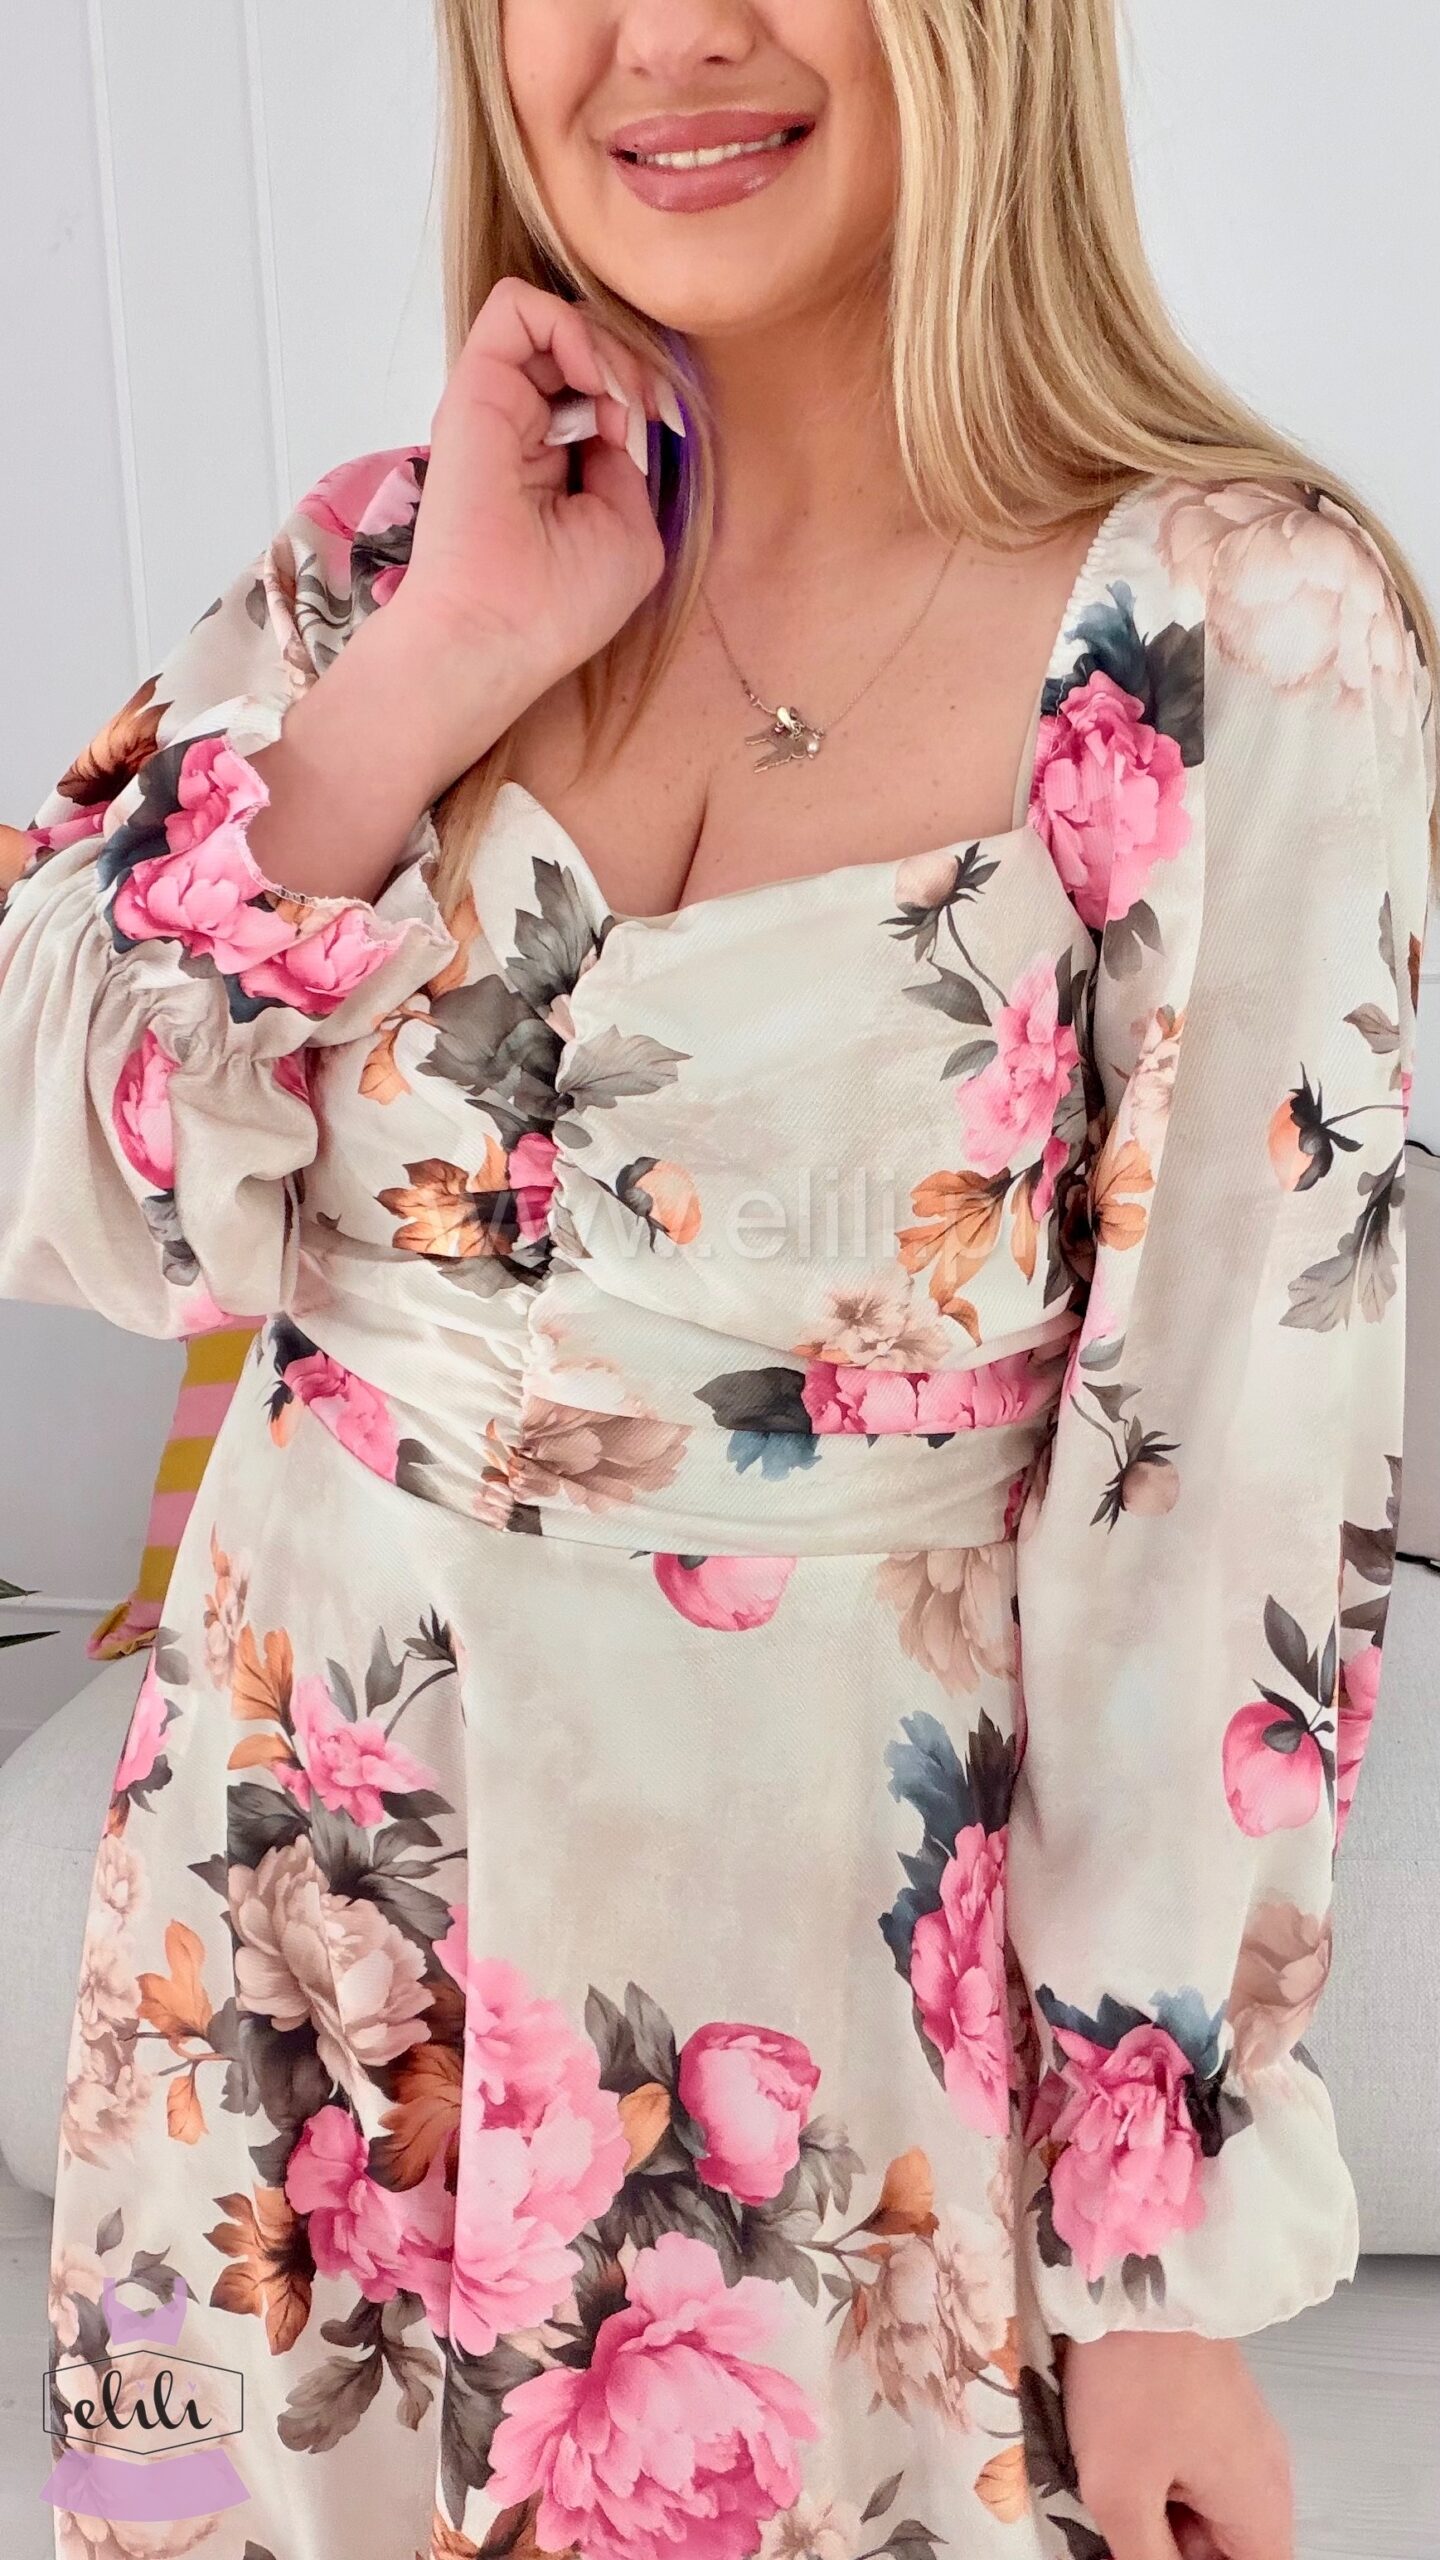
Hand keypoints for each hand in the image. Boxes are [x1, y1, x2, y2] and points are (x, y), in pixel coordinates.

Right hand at [387, 274, 672, 768]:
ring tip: (624, 402)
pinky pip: (517, 308)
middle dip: (632, 363)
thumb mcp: (629, 528)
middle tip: (647, 415)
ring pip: (558, 321)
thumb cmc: (561, 604)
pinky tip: (597, 382)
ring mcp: (497, 403)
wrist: (499, 631)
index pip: (601, 384)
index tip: (665, 428)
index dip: (643, 390)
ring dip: (609, 347)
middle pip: (584, 346)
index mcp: (552, 460)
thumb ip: (628, 462)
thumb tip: (624, 411)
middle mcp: (521, 425)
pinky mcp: (475, 387)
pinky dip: (572, 329)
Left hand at [1062, 2332, 1294, 2558]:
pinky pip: (1198, 2468)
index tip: (1154, 2556)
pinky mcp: (1217, 2407)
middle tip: (1120, 2528)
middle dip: (1175, 2549)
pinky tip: (1120, 2457)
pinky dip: (1163, 2478)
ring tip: (1114, 2489)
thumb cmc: (1132, 2381)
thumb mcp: (1122, 2493)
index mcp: (1261, 2506)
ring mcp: (1244, 2436)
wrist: (1135, 2273)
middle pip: (1230, 2549)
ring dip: (1164, 2516)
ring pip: (1208, 2510)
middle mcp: (1267, 2475)